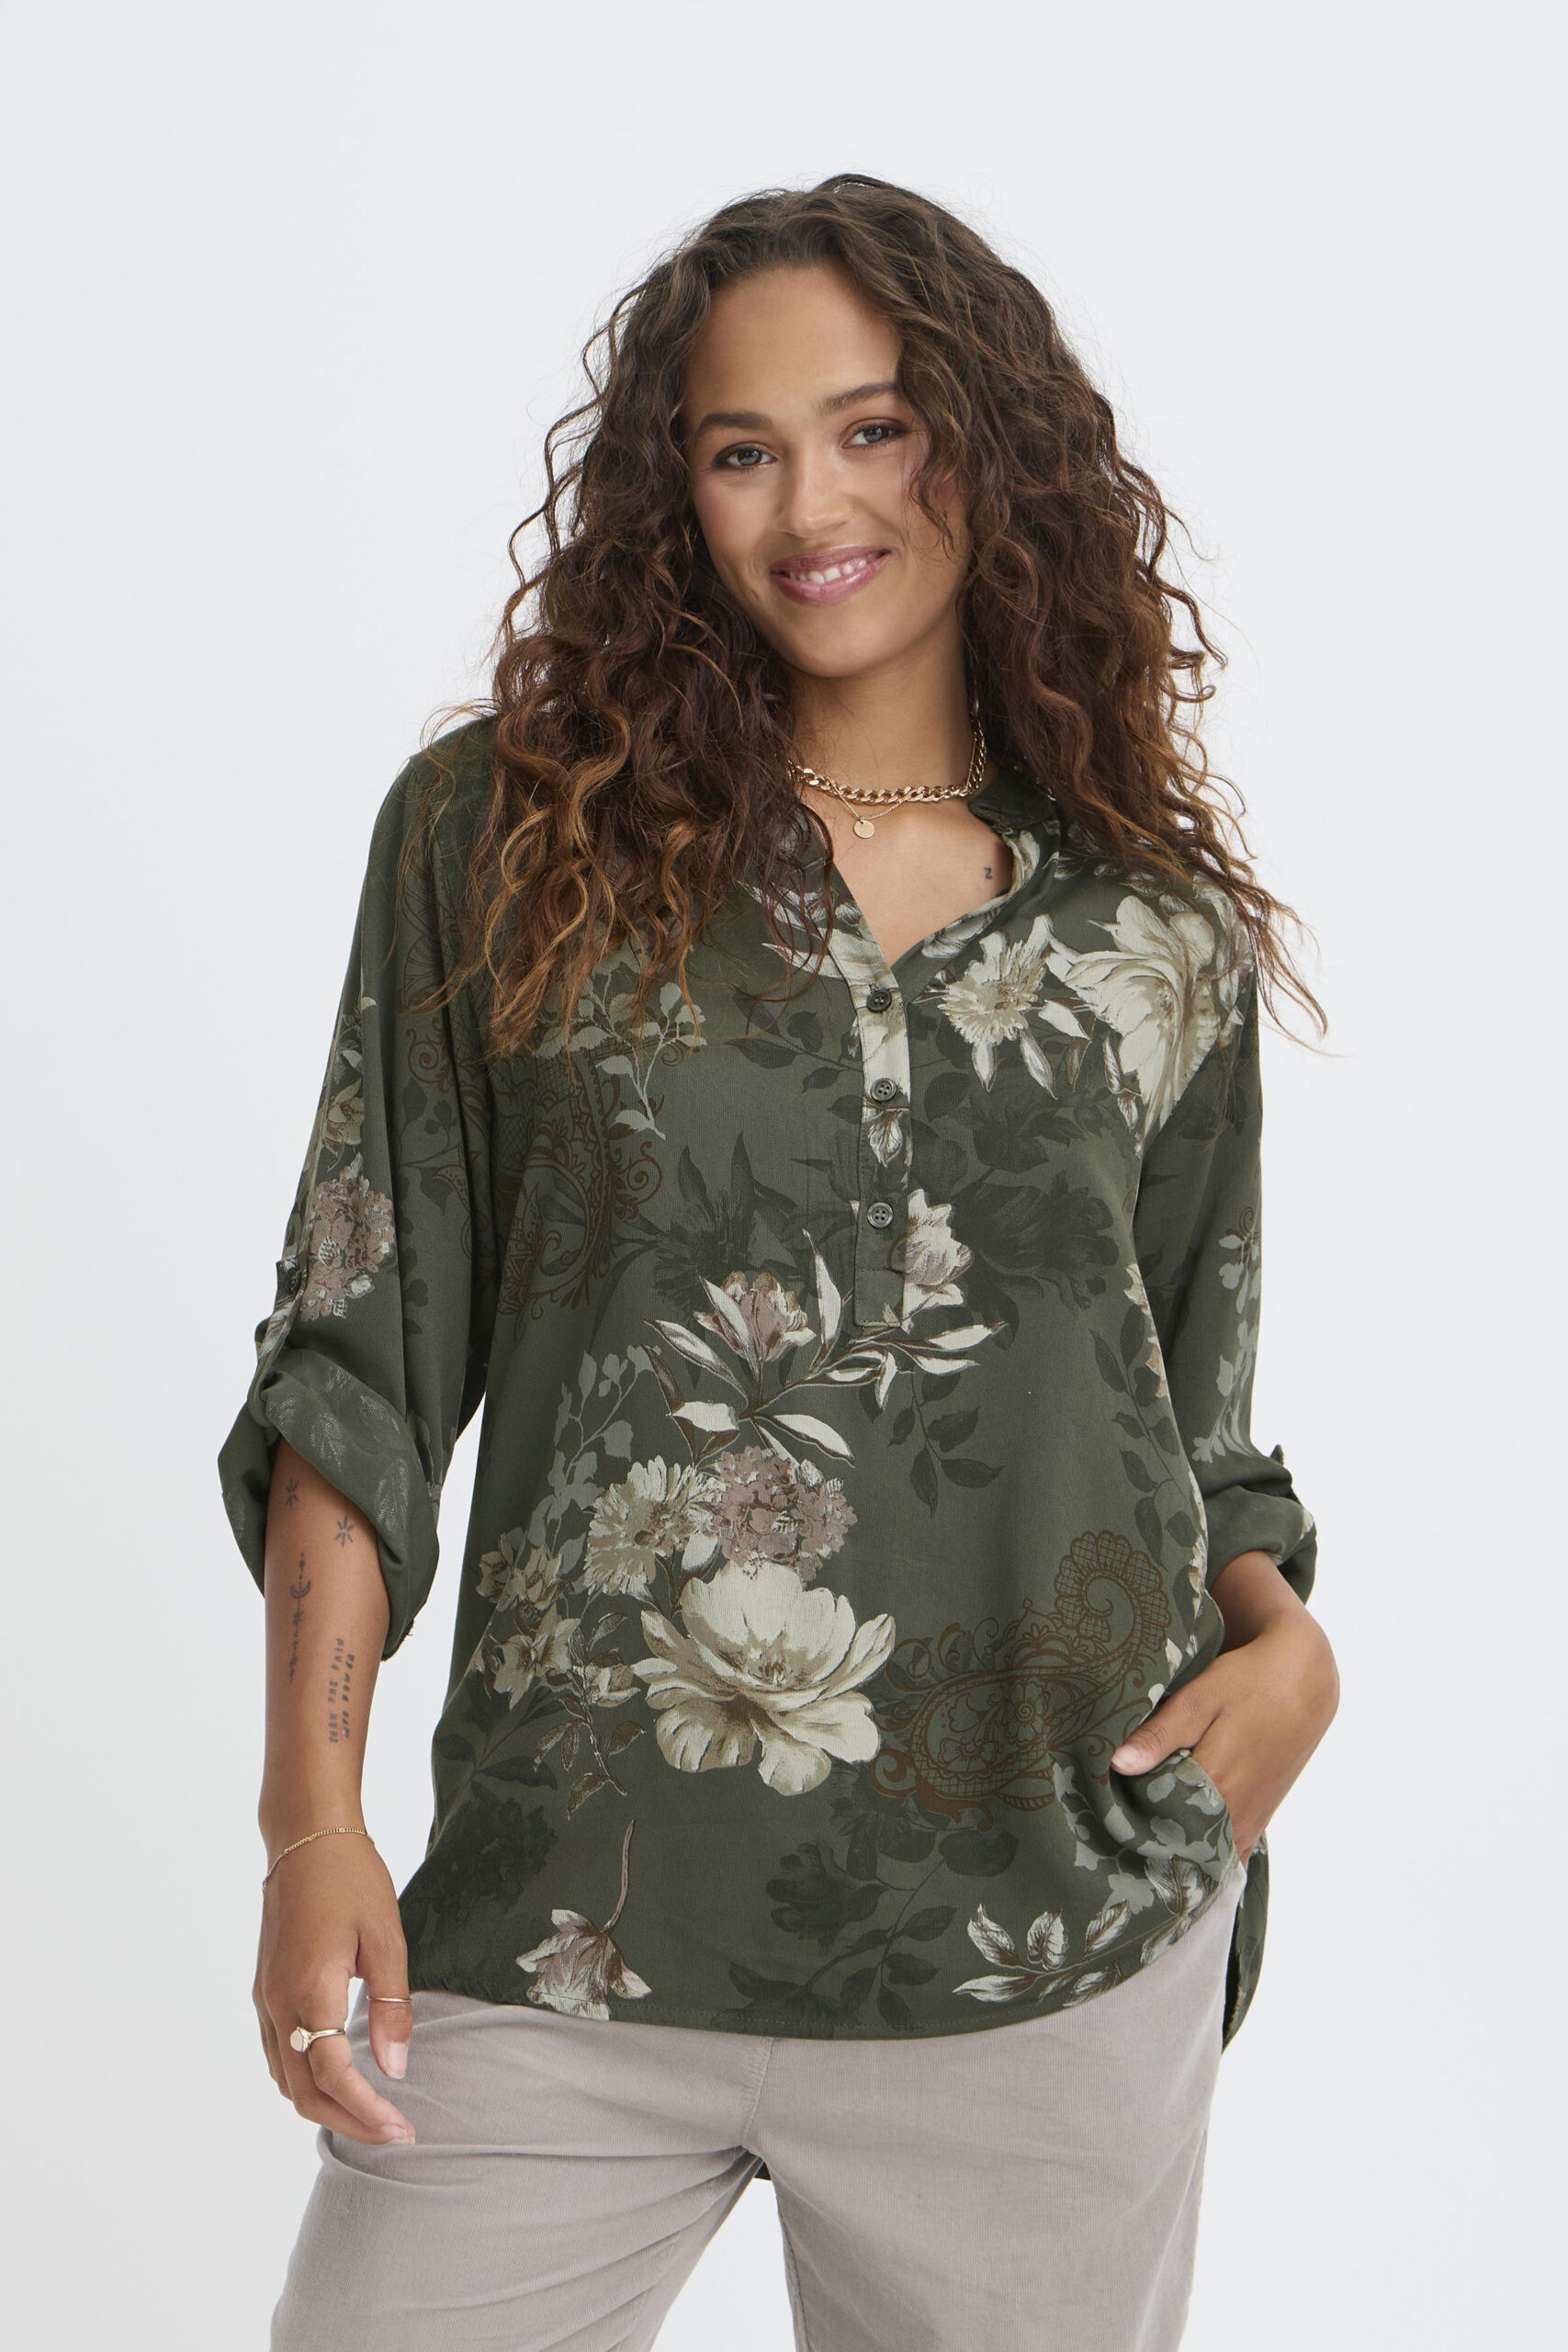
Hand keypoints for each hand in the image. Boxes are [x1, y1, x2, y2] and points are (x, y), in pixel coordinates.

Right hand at [254, 1832, 417, 2145]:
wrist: (305, 1838)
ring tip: (371, 2116)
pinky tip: (336, 2082)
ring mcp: (264, 1999)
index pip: (332, 2075)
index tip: (402, 2126)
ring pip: (285, 2079)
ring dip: (324, 2108)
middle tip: (395, 2133)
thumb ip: (390, 2006)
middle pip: (302, 2092)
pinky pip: (277, 2055)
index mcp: (309, 1989)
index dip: (366, 2110)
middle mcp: (277, 2003)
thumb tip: (395, 2069)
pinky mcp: (264, 1990)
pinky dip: (304, 2082)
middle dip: (348, 2122)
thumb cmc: (351, 1879)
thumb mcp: (385, 1937)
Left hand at [1110, 1550, 1338, 1862]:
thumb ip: (1161, 1734)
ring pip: (1205, 1858)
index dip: (1127, 1832)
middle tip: (1107, 1848)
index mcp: (1217, 1782)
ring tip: (1134, 1853)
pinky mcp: (1259, 1821)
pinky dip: (1203, 1861)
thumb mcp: (1200, 1698)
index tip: (1098, 1833)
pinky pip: (1228, 1857)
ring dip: (1174, 1857)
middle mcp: (1236, 1813)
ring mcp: (1250, 1821)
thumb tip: (1117, 1764)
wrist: (1304, 1682)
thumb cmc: (1247, 1683)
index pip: (1161, 1827)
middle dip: (1146, 1850)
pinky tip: (1175, 1857)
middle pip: (1181, 1848)